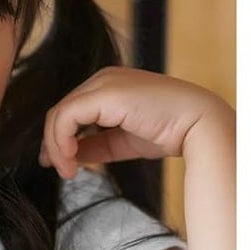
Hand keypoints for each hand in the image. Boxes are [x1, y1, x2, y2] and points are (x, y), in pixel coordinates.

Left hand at [40, 67, 229, 177]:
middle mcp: (104, 78)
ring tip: (68, 170)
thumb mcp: (124, 141)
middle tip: (62, 171)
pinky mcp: (104, 94)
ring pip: (60, 113)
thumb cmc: (169, 131)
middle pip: (63, 110)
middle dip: (54, 143)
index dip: (60, 138)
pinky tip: (71, 160)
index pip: (73, 109)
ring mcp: (103, 83)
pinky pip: (67, 117)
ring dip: (56, 145)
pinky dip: (61, 140)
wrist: (197, 124)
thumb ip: (97, 145)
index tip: (63, 165)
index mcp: (110, 85)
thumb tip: (71, 157)